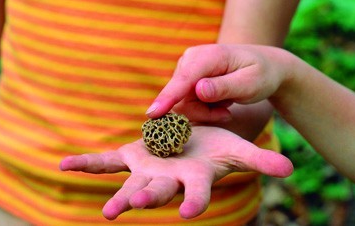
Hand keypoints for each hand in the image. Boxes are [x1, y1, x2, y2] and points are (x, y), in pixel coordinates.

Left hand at [59, 125, 292, 219]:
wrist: (193, 141)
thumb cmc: (217, 149)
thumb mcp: (239, 149)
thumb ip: (261, 160)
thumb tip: (291, 169)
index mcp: (195, 180)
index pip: (196, 195)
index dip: (194, 202)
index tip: (190, 213)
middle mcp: (168, 181)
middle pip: (157, 192)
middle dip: (146, 199)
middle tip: (133, 206)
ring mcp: (147, 170)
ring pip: (131, 183)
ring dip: (120, 194)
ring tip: (107, 212)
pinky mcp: (130, 157)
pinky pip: (106, 161)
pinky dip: (86, 163)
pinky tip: (63, 165)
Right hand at [146, 44, 294, 121]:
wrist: (265, 67)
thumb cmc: (261, 75)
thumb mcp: (250, 84)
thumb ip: (224, 87)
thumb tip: (198, 90)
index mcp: (210, 55)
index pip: (184, 79)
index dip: (168, 97)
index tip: (152, 114)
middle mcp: (192, 58)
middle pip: (182, 96)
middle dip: (203, 111)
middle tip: (227, 112)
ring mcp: (187, 68)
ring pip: (183, 103)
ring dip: (206, 111)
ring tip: (228, 105)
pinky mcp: (186, 79)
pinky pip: (186, 103)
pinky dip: (204, 109)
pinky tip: (222, 104)